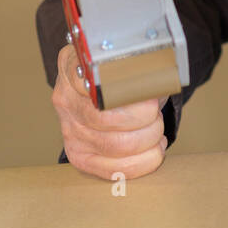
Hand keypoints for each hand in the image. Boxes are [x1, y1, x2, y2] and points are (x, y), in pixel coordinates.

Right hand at [52, 43, 167, 181]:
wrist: (100, 90)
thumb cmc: (117, 73)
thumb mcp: (125, 58)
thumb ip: (137, 63)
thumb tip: (160, 78)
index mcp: (73, 70)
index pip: (93, 81)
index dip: (123, 89)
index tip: (144, 90)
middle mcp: (67, 102)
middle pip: (107, 119)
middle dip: (144, 118)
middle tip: (156, 111)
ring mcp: (70, 132)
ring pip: (114, 146)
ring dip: (147, 139)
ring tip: (157, 129)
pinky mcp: (80, 157)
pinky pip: (113, 169)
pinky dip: (143, 162)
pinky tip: (154, 149)